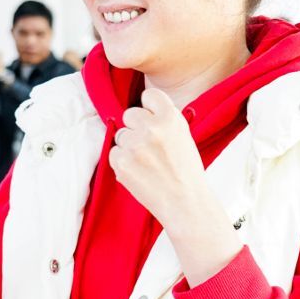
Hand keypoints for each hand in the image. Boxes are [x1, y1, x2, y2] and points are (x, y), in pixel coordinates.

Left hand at [109, 88, 241, 284]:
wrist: (185, 202)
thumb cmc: (186, 170)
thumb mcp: (184, 136)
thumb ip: (164, 119)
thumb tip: (142, 108)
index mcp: (170, 118)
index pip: (149, 95)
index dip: (150, 109)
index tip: (153, 120)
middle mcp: (152, 128)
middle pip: (130, 114)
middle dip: (136, 127)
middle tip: (150, 147)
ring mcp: (135, 146)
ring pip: (121, 134)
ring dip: (129, 146)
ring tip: (147, 163)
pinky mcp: (122, 162)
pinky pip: (114, 153)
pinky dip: (123, 162)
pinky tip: (139, 172)